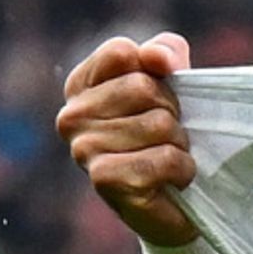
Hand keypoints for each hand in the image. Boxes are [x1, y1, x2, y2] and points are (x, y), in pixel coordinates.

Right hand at [56, 31, 199, 246]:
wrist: (177, 201)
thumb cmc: (169, 133)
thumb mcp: (172, 81)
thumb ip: (165, 52)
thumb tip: (155, 56)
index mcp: (81, 85)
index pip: (121, 52)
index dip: (155, 70)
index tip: (158, 96)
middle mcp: (72, 117)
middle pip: (142, 87)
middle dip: (172, 109)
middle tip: (168, 132)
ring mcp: (83, 150)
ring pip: (157, 123)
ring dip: (179, 142)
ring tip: (169, 155)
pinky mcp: (104, 180)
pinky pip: (162, 158)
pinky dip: (181, 168)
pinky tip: (172, 179)